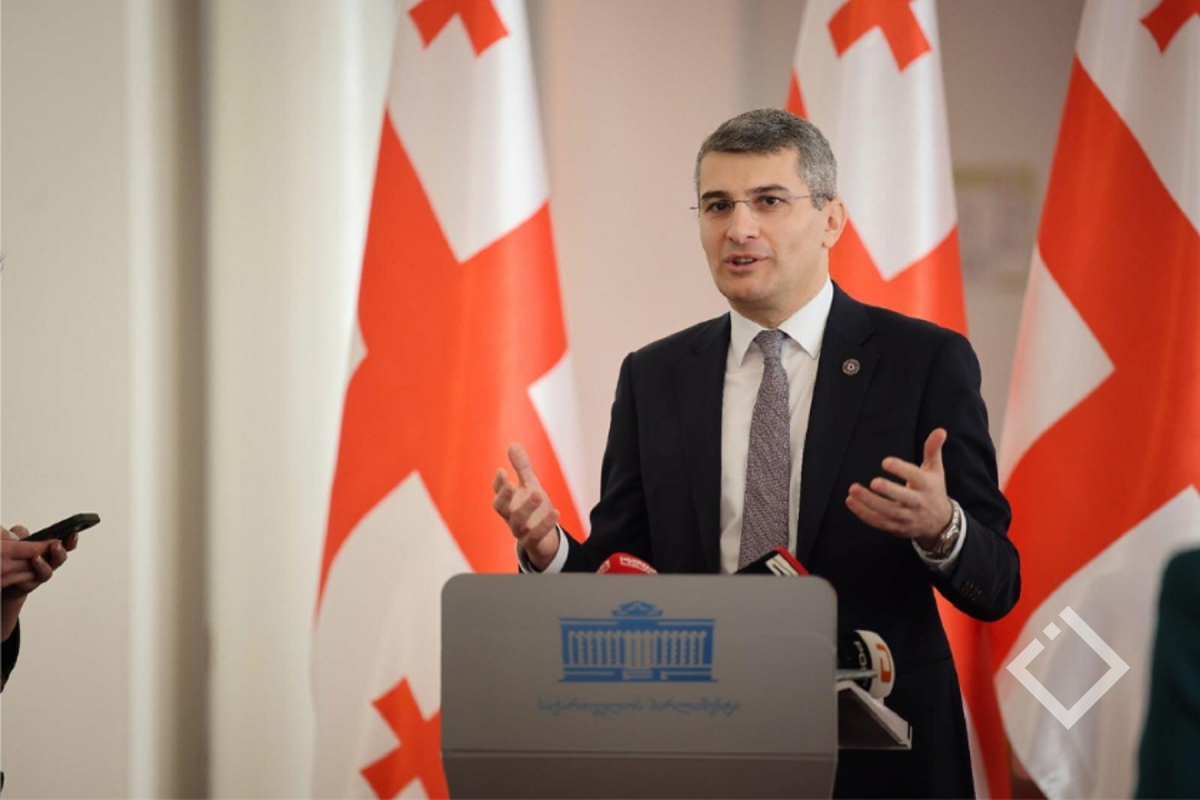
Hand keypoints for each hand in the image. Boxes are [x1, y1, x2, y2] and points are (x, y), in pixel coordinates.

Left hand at [2, 525, 71, 640]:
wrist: (6, 579)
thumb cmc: (15, 559)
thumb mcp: (16, 541)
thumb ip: (20, 534)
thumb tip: (22, 532)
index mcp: (49, 550)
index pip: (65, 544)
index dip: (71, 539)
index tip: (74, 532)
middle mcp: (48, 563)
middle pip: (60, 559)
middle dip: (60, 552)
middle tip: (56, 545)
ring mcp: (38, 576)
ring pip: (46, 573)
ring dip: (43, 565)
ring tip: (36, 558)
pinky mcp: (27, 585)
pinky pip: (30, 582)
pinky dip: (26, 577)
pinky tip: (21, 572)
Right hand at [492, 443, 560, 570]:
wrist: (544, 538)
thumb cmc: (534, 509)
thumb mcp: (530, 485)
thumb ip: (521, 468)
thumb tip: (513, 445)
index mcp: (507, 502)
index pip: (497, 493)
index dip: (498, 483)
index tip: (502, 471)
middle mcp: (510, 517)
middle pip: (501, 508)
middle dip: (505, 496)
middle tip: (512, 483)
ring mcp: (520, 531)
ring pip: (518, 522)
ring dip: (527, 508)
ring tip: (538, 493)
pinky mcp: (533, 542)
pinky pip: (537, 535)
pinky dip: (546, 524)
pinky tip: (556, 512)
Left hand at [845, 428, 953, 549]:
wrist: (940, 523)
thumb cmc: (933, 490)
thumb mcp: (936, 469)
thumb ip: (933, 449)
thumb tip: (940, 430)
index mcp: (926, 486)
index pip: (915, 476)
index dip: (901, 469)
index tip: (885, 462)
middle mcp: (917, 503)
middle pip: (903, 498)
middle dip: (888, 491)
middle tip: (874, 482)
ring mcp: (906, 517)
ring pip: (887, 511)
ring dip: (868, 502)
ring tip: (852, 490)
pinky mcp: (896, 527)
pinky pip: (878, 522)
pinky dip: (864, 514)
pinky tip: (851, 501)